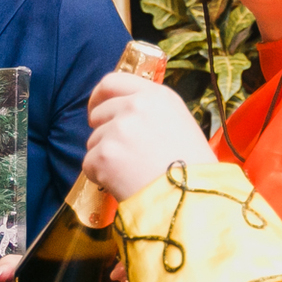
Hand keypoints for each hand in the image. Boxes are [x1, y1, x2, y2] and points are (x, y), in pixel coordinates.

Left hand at [84, 73, 215, 202]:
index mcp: (156, 95)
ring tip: (133, 173)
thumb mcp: (180, 123)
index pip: (112, 82)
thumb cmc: (192, 169)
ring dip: (106, 158)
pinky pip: (89, 164)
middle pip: (98, 113)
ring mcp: (118, 130)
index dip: (98, 97)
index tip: (95, 110)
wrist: (191, 199)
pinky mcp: (104, 155)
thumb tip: (123, 114)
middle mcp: (135, 106)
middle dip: (103, 133)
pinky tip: (125, 184)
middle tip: (119, 154)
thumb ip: (151, 111)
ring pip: (93, 141)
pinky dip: (101, 177)